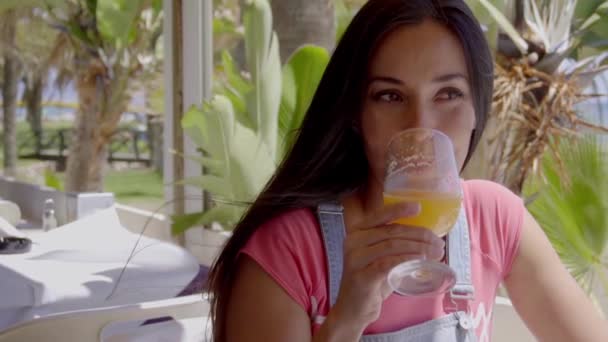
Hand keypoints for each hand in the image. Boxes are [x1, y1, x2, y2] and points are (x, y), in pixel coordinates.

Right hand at [331, 202, 444, 328]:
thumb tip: (428, 237)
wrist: (353, 310)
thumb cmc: (372, 282)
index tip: (418, 207)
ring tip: (436, 253)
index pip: (379, 215)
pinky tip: (421, 260)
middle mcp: (353, 241)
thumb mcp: (381, 258)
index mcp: (358, 232)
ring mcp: (355, 259)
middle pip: (391, 231)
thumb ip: (395, 245)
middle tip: (439, 242)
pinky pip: (387, 263)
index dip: (399, 209)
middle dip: (420, 235)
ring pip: (391, 245)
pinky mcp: (361, 276)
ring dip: (419, 247)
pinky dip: (406, 259)